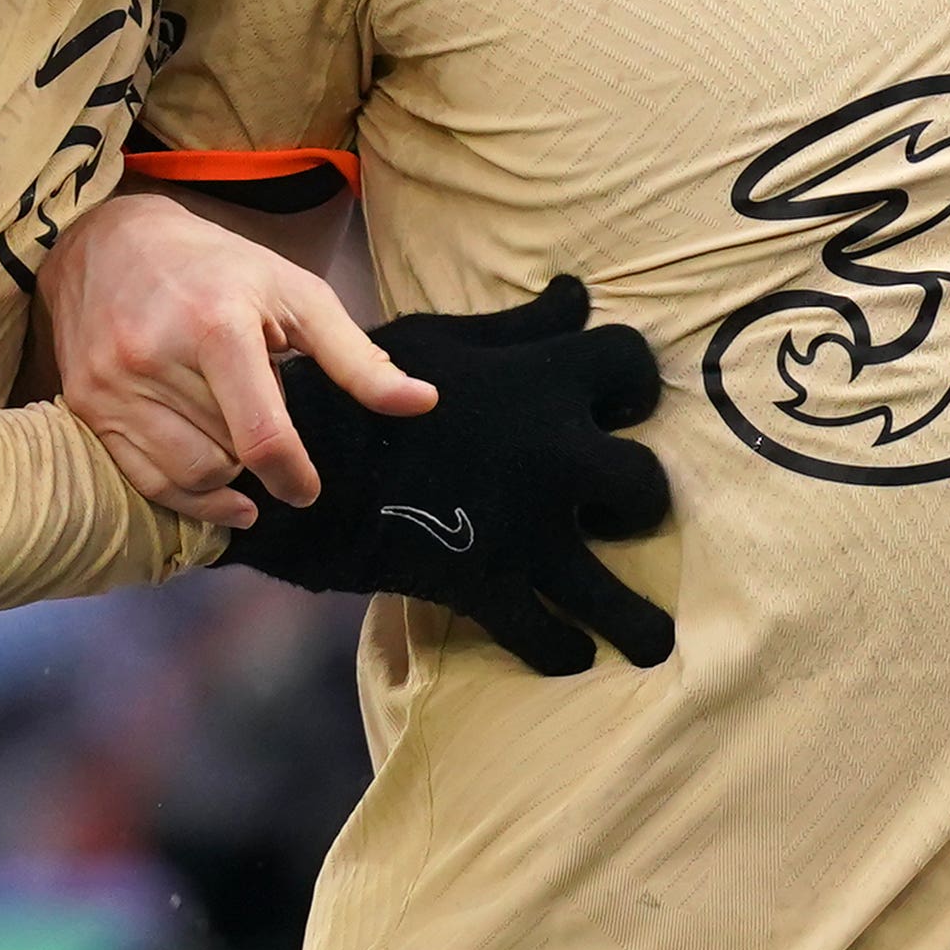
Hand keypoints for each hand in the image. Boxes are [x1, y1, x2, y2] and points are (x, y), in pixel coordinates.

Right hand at [43, 194, 430, 529]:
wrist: (108, 242)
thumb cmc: (219, 267)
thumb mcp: (296, 294)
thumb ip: (357, 358)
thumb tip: (422, 403)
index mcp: (217, 324)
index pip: (262, 436)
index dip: (295, 477)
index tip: (306, 487)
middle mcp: (155, 356)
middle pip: (225, 458)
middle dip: (254, 457)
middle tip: (260, 426)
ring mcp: (113, 385)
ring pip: (185, 476)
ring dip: (221, 477)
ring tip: (234, 446)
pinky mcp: (86, 405)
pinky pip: (142, 480)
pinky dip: (183, 495)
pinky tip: (210, 488)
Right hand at [224, 276, 678, 676]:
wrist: (296, 457)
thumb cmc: (363, 386)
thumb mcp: (443, 339)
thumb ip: (520, 327)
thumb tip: (578, 293)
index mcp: (544, 381)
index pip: (631, 365)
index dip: (634, 384)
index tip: (625, 401)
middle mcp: (555, 456)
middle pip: (646, 485)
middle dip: (642, 501)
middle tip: (621, 513)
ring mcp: (526, 529)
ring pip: (610, 590)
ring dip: (636, 622)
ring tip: (653, 642)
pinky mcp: (488, 584)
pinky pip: (542, 636)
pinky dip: (558, 651)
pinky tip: (572, 656)